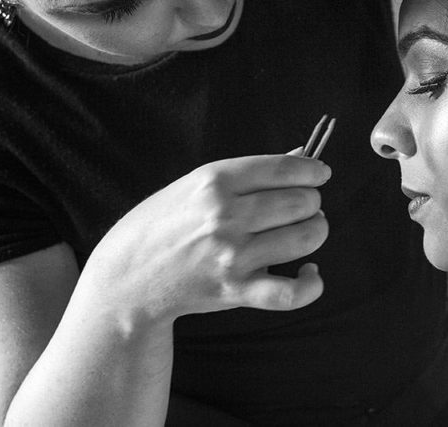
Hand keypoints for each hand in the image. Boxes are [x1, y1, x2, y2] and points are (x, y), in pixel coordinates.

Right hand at [86, 154, 331, 321]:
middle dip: (311, 202)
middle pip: (301, 202)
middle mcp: (225, 215)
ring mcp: (231, 254)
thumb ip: (251, 171)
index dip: (313, 170)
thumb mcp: (197, 183)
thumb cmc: (166, 222)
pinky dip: (311, 284)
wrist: (128, 276)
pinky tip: (309, 272)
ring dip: (315, 232)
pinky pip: (292, 292)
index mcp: (215, 180)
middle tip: (303, 206)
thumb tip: (301, 155)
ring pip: (306, 238)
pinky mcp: (235, 290)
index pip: (285, 169)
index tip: (320, 175)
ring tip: (306, 231)